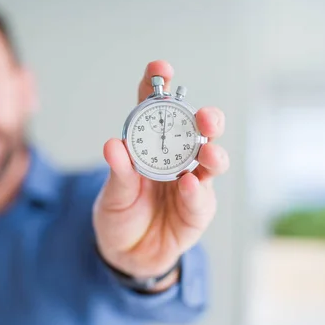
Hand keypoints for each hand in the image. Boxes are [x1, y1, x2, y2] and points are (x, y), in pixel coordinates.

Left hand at [93, 60, 228, 290]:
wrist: (128, 255)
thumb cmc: (120, 216)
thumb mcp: (112, 195)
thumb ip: (118, 172)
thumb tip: (113, 145)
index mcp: (151, 144)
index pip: (156, 108)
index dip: (159, 85)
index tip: (161, 69)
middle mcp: (176, 157)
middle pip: (197, 129)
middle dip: (205, 118)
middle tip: (203, 116)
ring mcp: (191, 181)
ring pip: (211, 159)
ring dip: (211, 152)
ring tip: (206, 149)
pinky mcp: (198, 209)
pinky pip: (200, 198)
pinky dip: (195, 190)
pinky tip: (189, 183)